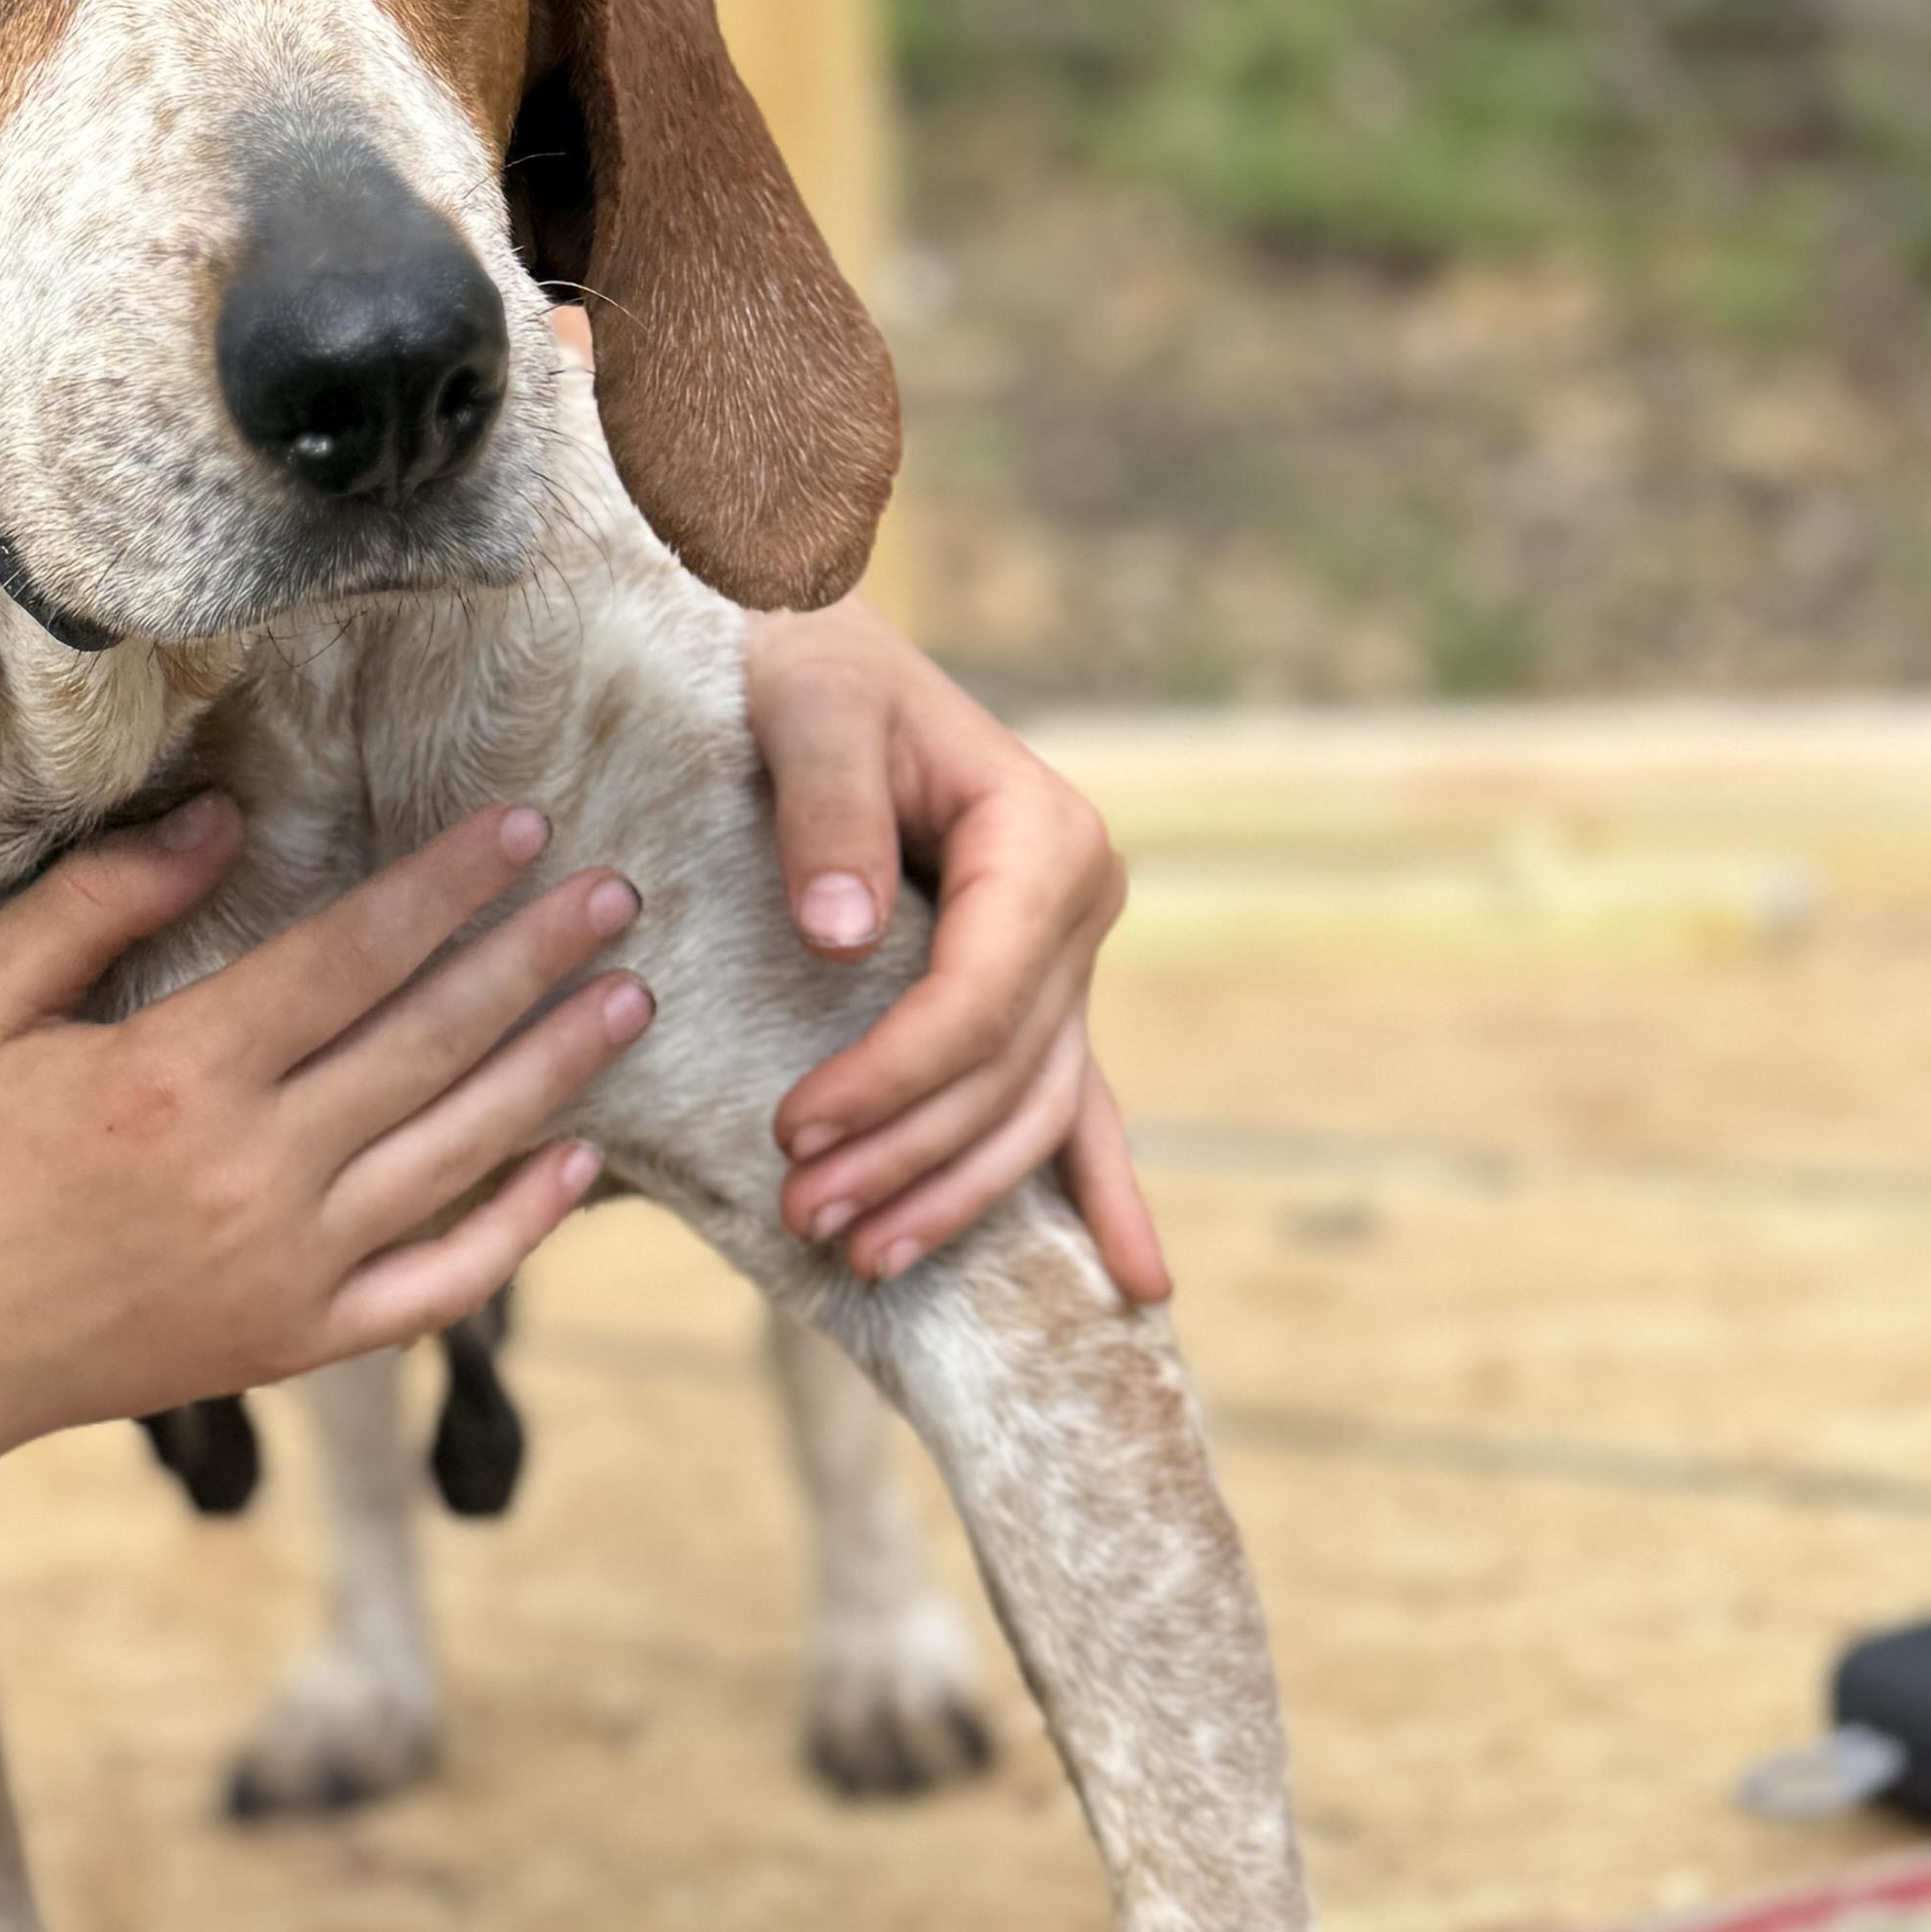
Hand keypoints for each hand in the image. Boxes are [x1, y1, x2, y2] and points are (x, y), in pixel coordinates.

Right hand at [0, 795, 646, 1485]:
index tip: (522, 829)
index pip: (352, 957)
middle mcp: (255, 1172)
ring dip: (553, 1069)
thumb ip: (101, 902)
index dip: (445, 887)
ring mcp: (287, 1268)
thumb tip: (223, 825)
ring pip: (458, 1153)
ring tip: (629, 1001)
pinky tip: (575, 1168)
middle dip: (534, 957)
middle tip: (618, 893)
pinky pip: (436, 1286)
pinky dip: (517, 1229)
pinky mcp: (294, 1344)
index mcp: (180, 1074)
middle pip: (431, 1042)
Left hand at [750, 596, 1167, 1299]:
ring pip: (1031, 1110)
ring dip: (957, 1195)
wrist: (817, 648)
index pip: (980, 1002)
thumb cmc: (807, 664)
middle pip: (1002, 1073)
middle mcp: (1075, 906)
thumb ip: (830, 807)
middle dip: (906, 1156)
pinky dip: (1099, 1190)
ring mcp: (1066, 957)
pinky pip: (1071, 1104)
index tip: (795, 1129)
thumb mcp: (808, 704)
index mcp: (1043, 840)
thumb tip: (845, 934)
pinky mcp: (1036, 990)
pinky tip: (1135, 1284)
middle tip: (803, 1214)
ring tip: (861, 1254)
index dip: (893, 1079)